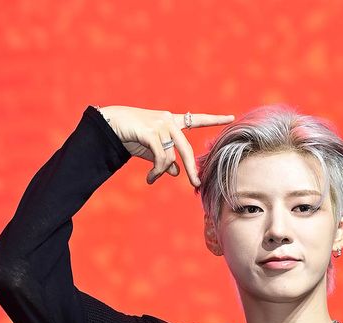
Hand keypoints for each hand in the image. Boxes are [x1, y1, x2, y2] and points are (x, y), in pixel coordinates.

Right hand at [99, 105, 234, 187]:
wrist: (110, 124)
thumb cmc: (132, 136)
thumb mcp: (151, 150)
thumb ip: (165, 159)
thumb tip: (176, 172)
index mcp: (172, 121)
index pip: (196, 119)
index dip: (214, 119)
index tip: (231, 118)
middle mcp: (169, 120)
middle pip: (186, 149)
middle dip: (192, 169)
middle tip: (196, 185)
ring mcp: (160, 124)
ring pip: (171, 156)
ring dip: (162, 172)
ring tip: (152, 179)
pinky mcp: (151, 131)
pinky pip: (160, 158)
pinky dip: (156, 171)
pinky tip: (150, 178)